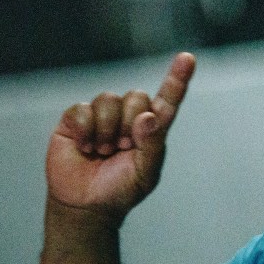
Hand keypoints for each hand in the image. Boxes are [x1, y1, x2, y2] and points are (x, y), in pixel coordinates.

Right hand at [45, 52, 195, 221]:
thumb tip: (148, 116)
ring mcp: (101, 115)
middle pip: (137, 96)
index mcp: (150, 129)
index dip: (177, 79)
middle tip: (121, 149)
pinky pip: (83, 109)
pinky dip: (86, 130)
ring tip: (103, 151)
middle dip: (130, 124)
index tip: (187, 58)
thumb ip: (152, 145)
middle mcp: (127, 116)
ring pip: (109, 99)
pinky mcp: (75, 119)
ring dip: (107, 129)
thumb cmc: (120, 189)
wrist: (85, 205)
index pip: (167, 100)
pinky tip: (84, 148)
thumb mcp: (145, 173)